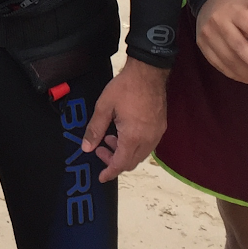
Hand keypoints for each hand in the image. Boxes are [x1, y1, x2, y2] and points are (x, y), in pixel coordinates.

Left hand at [81, 58, 168, 182]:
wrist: (148, 72)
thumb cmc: (126, 87)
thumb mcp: (104, 107)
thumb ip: (95, 129)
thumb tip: (86, 147)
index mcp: (133, 137)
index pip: (120, 164)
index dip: (109, 172)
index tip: (101, 177)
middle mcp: (148, 139)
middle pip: (131, 162)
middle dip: (114, 161)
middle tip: (100, 150)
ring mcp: (157, 133)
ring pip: (140, 155)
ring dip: (124, 153)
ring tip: (110, 138)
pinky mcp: (161, 126)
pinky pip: (147, 145)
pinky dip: (134, 146)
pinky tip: (124, 133)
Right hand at [196, 0, 247, 83]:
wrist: (209, 0)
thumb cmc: (237, 5)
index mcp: (235, 10)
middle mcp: (219, 21)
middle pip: (238, 47)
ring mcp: (207, 34)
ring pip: (227, 58)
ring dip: (245, 72)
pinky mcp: (201, 44)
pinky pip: (218, 63)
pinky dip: (233, 73)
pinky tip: (245, 77)